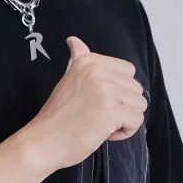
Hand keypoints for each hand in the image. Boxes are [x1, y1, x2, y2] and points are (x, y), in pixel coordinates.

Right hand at [21, 35, 148, 173]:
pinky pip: (137, 120)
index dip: (119, 91)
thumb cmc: (56, 117)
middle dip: (123, 106)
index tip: (98, 102)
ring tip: (102, 125)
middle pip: (136, 88)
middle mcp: (97, 71)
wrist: (43, 142)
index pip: (128, 71)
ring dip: (125, 119)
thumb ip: (77, 60)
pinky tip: (105, 134)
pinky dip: (125, 131)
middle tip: (98, 116)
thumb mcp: (67, 80)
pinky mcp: (110, 111)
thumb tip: (74, 40)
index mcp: (88, 61)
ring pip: (139, 104)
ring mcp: (105, 90)